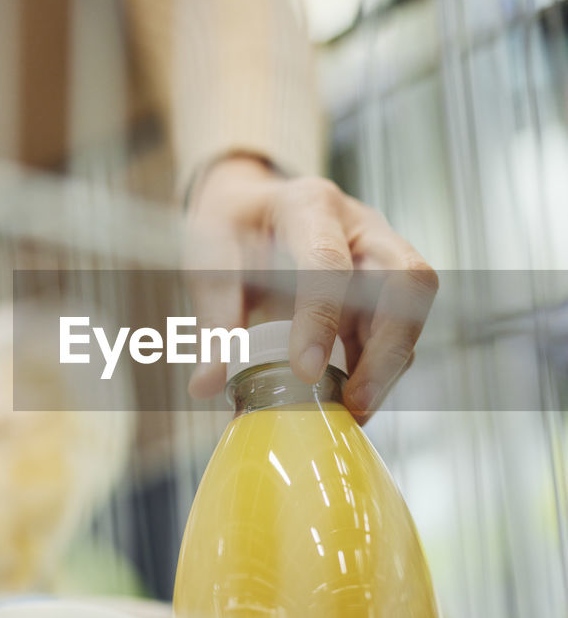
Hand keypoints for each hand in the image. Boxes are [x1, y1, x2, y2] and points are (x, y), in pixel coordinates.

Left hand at [185, 155, 438, 421]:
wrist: (252, 205)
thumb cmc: (234, 224)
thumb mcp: (210, 255)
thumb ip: (214, 317)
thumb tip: (206, 384)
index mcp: (310, 205)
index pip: (328, 260)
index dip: (322, 317)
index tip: (305, 371)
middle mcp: (361, 227)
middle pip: (408, 279)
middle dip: (388, 348)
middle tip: (354, 400)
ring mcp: (382, 259)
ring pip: (412, 313)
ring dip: (387, 368)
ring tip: (351, 412)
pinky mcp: (384, 293)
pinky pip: (397, 335)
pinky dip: (378, 373)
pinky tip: (348, 403)